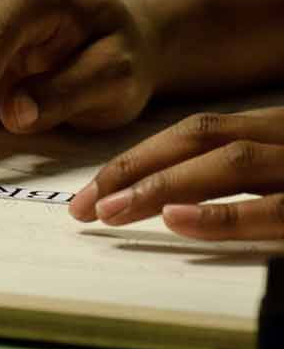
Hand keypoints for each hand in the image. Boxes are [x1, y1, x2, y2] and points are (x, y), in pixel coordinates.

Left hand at [70, 108, 283, 240]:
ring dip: (162, 185)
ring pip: (230, 162)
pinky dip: (219, 214)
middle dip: (134, 169)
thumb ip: (232, 178)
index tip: (92, 191)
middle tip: (84, 204)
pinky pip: (272, 208)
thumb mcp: (277, 172)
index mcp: (270, 130)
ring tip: (112, 210)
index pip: (193, 135)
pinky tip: (174, 218)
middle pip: (199, 139)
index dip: (137, 159)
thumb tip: (168, 202)